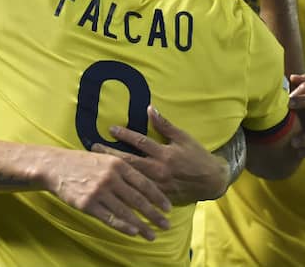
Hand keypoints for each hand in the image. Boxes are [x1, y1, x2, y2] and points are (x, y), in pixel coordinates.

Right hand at [42, 148, 170, 240]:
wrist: (56, 166)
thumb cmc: (83, 162)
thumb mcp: (106, 159)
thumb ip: (124, 170)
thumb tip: (144, 184)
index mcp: (118, 164)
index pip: (144, 183)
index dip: (158, 197)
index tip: (168, 208)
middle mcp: (111, 177)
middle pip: (138, 200)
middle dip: (154, 214)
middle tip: (166, 224)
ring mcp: (99, 191)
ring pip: (126, 212)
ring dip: (141, 225)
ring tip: (151, 235)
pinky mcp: (88, 204)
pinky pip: (109, 218)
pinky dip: (123, 226)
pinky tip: (133, 233)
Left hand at [92, 105, 228, 203]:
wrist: (211, 181)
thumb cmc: (197, 156)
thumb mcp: (183, 137)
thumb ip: (165, 125)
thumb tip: (149, 108)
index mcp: (165, 154)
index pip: (141, 143)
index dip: (125, 135)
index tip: (111, 129)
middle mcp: (159, 170)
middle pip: (129, 161)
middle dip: (110, 154)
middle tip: (93, 148)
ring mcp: (157, 185)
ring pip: (130, 177)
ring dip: (113, 171)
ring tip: (98, 165)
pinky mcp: (158, 196)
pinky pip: (138, 192)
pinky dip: (124, 187)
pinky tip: (112, 184)